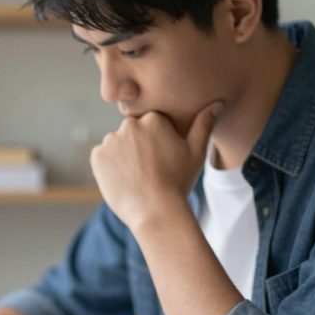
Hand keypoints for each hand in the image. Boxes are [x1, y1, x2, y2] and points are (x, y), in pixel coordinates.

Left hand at [90, 101, 221, 229]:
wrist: (155, 211)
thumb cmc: (178, 182)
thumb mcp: (196, 152)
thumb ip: (204, 124)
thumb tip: (217, 103)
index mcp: (153, 119)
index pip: (151, 124)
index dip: (157, 142)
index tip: (162, 158)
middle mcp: (129, 125)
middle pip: (132, 132)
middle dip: (138, 146)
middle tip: (149, 169)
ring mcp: (111, 141)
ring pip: (117, 145)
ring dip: (123, 155)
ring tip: (137, 177)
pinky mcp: (97, 157)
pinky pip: (102, 158)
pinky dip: (109, 167)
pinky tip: (124, 180)